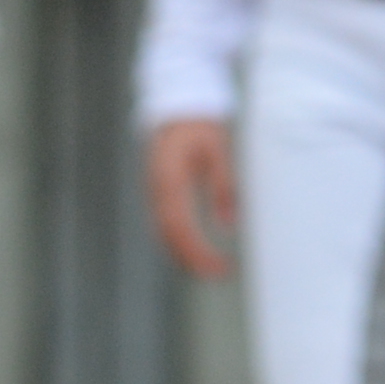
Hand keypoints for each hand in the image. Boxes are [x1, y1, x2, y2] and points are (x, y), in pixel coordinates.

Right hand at [144, 118, 237, 279]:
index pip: (181, 227)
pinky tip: (193, 252)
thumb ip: (223, 186)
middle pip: (170, 236)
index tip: (217, 265)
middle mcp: (158, 190)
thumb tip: (229, 225)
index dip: (198, 251)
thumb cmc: (199, 127)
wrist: (178, 109)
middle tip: (218, 274)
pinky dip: (177, 243)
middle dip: (192, 259)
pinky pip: (163, 225)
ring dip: (184, 255)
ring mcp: (155, 193)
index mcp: (171, 180)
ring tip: (209, 269)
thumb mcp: (218, 151)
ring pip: (164, 234)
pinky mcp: (158, 194)